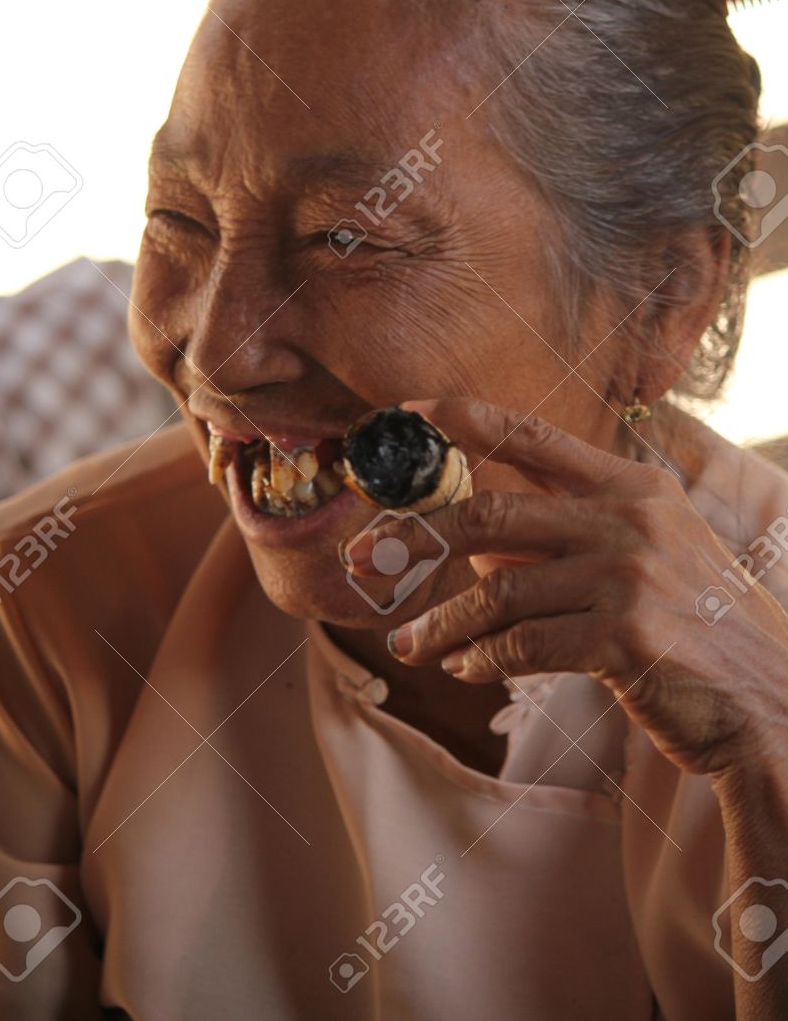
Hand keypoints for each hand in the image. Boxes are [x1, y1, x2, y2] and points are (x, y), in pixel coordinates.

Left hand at [346, 397, 787, 778]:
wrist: (770, 702)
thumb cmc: (698, 628)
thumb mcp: (644, 560)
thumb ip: (562, 542)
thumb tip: (474, 550)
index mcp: (634, 486)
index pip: (534, 435)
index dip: (465, 419)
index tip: (410, 412)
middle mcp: (632, 518)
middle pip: (493, 514)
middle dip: (417, 538)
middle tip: (365, 561)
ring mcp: (631, 574)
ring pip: (499, 591)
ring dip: (442, 622)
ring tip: (410, 644)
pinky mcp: (627, 636)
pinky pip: (524, 644)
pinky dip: (481, 657)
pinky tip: (463, 667)